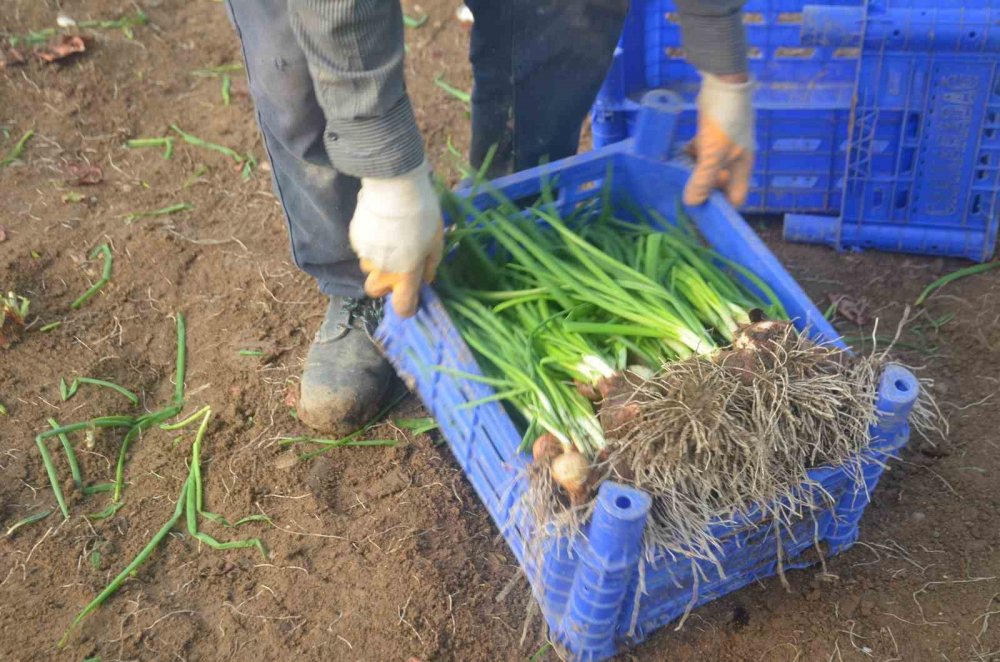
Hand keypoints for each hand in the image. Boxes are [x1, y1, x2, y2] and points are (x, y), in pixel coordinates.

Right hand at [349, 160, 444, 317]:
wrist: (394, 184)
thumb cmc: (423, 213)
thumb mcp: (437, 240)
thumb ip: (431, 264)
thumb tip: (427, 279)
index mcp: (406, 273)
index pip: (402, 306)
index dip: (407, 307)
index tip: (411, 299)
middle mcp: (382, 269)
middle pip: (375, 290)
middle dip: (385, 284)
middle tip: (397, 266)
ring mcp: (365, 254)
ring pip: (368, 267)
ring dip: (378, 261)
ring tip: (389, 239)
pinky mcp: (355, 237)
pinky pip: (362, 248)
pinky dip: (371, 242)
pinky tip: (380, 225)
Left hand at [683, 72, 754, 206]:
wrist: (723, 85)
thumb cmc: (724, 123)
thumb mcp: (713, 155)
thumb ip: (703, 180)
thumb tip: (692, 203)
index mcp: (742, 167)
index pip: (736, 197)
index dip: (722, 207)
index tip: (701, 210)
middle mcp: (734, 160)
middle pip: (718, 185)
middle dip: (702, 191)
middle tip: (682, 196)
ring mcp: (721, 147)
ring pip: (706, 169)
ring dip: (692, 175)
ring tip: (674, 181)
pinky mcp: (709, 136)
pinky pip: (698, 154)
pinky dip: (688, 159)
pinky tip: (674, 161)